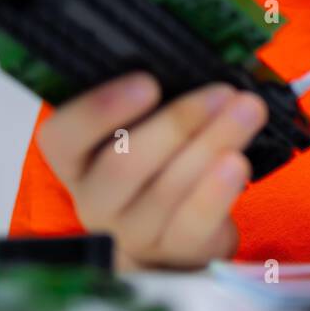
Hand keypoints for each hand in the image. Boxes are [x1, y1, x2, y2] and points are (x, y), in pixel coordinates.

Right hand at [35, 72, 268, 270]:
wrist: (176, 231)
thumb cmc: (161, 162)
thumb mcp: (146, 126)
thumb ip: (159, 97)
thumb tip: (200, 57)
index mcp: (77, 159)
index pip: (62, 136)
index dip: (98, 110)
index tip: (146, 82)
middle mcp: (95, 199)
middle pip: (122, 166)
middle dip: (177, 123)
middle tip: (220, 92)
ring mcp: (133, 232)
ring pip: (166, 191)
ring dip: (212, 144)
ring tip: (247, 111)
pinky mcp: (175, 253)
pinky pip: (192, 225)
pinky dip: (217, 191)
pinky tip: (238, 162)